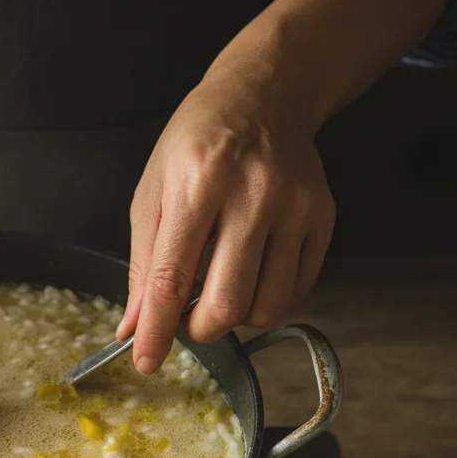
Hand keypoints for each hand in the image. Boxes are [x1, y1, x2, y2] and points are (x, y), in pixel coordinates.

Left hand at [118, 75, 334, 373]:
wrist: (263, 97)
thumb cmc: (197, 145)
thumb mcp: (152, 193)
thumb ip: (143, 266)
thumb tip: (133, 328)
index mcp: (196, 185)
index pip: (171, 279)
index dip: (156, 330)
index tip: (146, 361)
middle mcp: (251, 195)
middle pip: (226, 303)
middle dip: (200, 329)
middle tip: (187, 318)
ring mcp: (294, 207)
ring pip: (266, 306)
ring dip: (235, 318)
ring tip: (219, 290)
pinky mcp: (323, 218)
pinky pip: (297, 291)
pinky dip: (268, 300)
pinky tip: (251, 275)